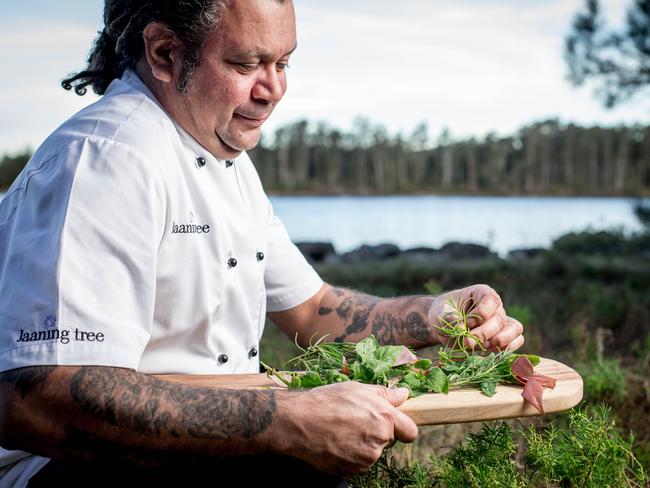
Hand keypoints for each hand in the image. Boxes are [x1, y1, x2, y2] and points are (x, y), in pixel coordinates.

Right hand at [276, 382, 417, 475]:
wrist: (299, 422)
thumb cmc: (327, 401)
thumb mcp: (357, 389)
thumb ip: (385, 394)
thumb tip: (404, 395)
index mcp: (385, 417)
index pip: (410, 431)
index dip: (402, 427)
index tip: (391, 424)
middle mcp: (379, 439)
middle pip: (387, 440)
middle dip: (376, 432)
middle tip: (354, 421)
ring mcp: (366, 458)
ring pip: (372, 453)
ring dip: (362, 445)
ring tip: (341, 431)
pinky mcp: (353, 471)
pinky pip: (358, 464)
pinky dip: (350, 456)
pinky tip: (336, 442)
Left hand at [428, 284, 523, 351]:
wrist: (444, 327)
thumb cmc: (443, 314)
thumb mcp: (441, 312)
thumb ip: (449, 317)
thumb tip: (460, 327)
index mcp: (481, 293)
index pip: (491, 300)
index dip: (481, 313)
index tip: (467, 323)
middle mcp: (495, 306)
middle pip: (500, 319)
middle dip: (484, 333)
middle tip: (467, 342)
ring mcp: (502, 321)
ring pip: (514, 329)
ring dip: (500, 341)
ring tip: (482, 347)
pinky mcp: (504, 336)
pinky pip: (518, 340)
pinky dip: (508, 348)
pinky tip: (491, 352)